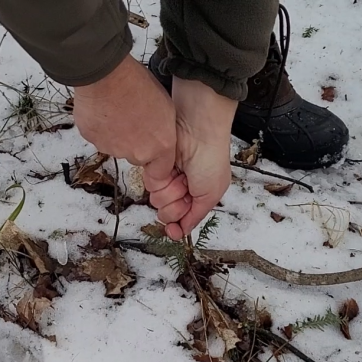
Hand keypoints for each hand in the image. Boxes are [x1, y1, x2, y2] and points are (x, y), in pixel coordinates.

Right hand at [73, 55, 186, 198]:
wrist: (107, 76)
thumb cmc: (137, 84)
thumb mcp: (166, 106)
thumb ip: (163, 130)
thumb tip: (158, 136)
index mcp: (160, 145)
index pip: (160, 172)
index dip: (157, 163)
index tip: (154, 155)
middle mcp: (136, 153)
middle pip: (137, 157)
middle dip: (136, 143)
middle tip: (134, 118)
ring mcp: (113, 149)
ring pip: (116, 147)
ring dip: (117, 134)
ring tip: (118, 109)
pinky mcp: (93, 141)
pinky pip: (99, 137)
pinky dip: (100, 127)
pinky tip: (103, 109)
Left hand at [152, 78, 238, 240]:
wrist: (197, 130)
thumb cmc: (211, 157)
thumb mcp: (211, 193)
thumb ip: (196, 215)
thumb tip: (183, 232)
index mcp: (198, 197)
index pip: (181, 220)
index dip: (175, 226)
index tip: (172, 230)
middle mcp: (181, 189)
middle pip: (167, 213)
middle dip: (175, 203)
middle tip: (185, 188)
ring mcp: (167, 178)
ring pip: (157, 200)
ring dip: (169, 189)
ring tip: (180, 174)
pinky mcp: (154, 167)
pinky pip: (150, 184)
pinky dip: (159, 178)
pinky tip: (170, 168)